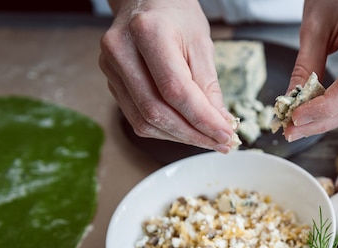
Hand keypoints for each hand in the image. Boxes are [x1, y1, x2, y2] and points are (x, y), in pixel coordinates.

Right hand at [99, 0, 236, 152]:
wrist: (146, 0)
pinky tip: (187, 131)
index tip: (226, 134)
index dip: (202, 119)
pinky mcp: (111, 82)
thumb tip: (220, 124)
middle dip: (193, 134)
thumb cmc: (176, 16)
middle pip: (156, 110)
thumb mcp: (201, 43)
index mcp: (148, 32)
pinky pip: (138, 118)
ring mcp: (110, 68)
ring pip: (145, 121)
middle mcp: (121, 50)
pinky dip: (166, 130)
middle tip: (221, 143)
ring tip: (208, 140)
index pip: (175, 90)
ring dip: (180, 137)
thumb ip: (208, 86)